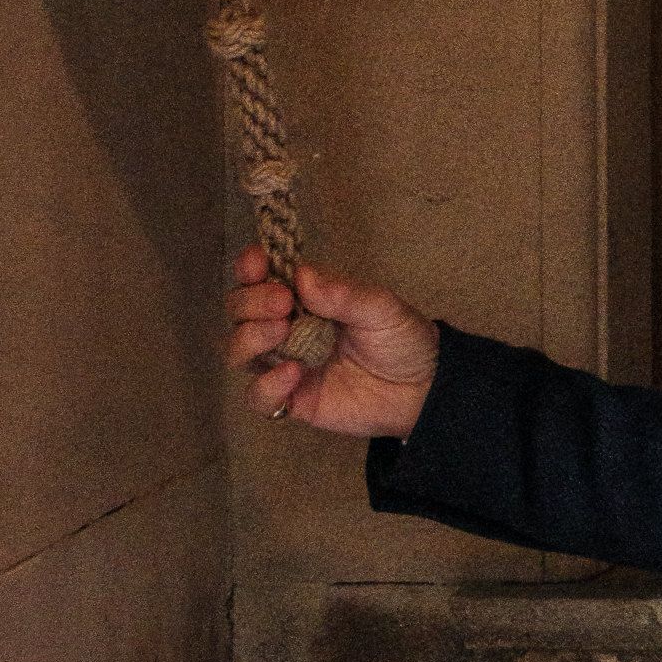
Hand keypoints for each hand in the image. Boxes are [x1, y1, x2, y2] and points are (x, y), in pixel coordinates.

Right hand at [224, 248, 440, 437]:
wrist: (423, 389)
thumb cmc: (401, 339)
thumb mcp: (382, 308)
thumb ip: (344, 294)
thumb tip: (303, 276)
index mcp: (303, 298)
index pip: (260, 278)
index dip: (249, 268)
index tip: (257, 262)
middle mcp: (285, 328)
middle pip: (239, 311)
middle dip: (251, 302)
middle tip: (283, 303)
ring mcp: (283, 364)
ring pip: (238, 351)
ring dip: (249, 339)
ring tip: (282, 333)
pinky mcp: (291, 399)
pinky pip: (258, 396)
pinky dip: (266, 385)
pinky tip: (293, 373)